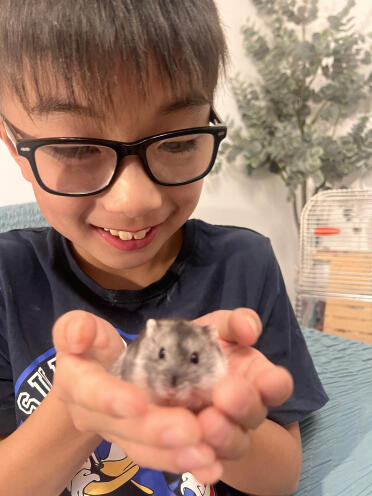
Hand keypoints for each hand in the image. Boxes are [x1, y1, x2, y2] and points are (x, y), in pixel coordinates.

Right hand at [52, 310, 220, 482]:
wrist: (97, 374)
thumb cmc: (93, 345)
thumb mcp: (83, 329)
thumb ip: (76, 326)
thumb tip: (79, 335)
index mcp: (76, 383)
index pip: (89, 391)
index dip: (110, 398)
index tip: (137, 402)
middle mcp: (93, 416)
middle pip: (123, 428)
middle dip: (155, 431)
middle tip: (190, 430)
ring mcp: (117, 434)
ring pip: (143, 451)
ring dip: (174, 456)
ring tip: (206, 455)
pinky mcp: (140, 445)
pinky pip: (160, 458)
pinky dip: (185, 462)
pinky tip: (211, 466)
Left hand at [194, 309, 293, 462]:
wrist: (168, 369)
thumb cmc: (200, 344)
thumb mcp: (218, 327)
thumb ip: (235, 323)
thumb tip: (250, 330)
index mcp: (256, 377)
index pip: (277, 385)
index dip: (276, 385)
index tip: (269, 379)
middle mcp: (244, 408)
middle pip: (254, 415)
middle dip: (244, 407)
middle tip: (226, 395)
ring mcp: (222, 431)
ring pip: (232, 443)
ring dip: (223, 436)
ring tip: (206, 423)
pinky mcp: (196, 448)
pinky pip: (202, 461)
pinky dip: (202, 463)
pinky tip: (196, 460)